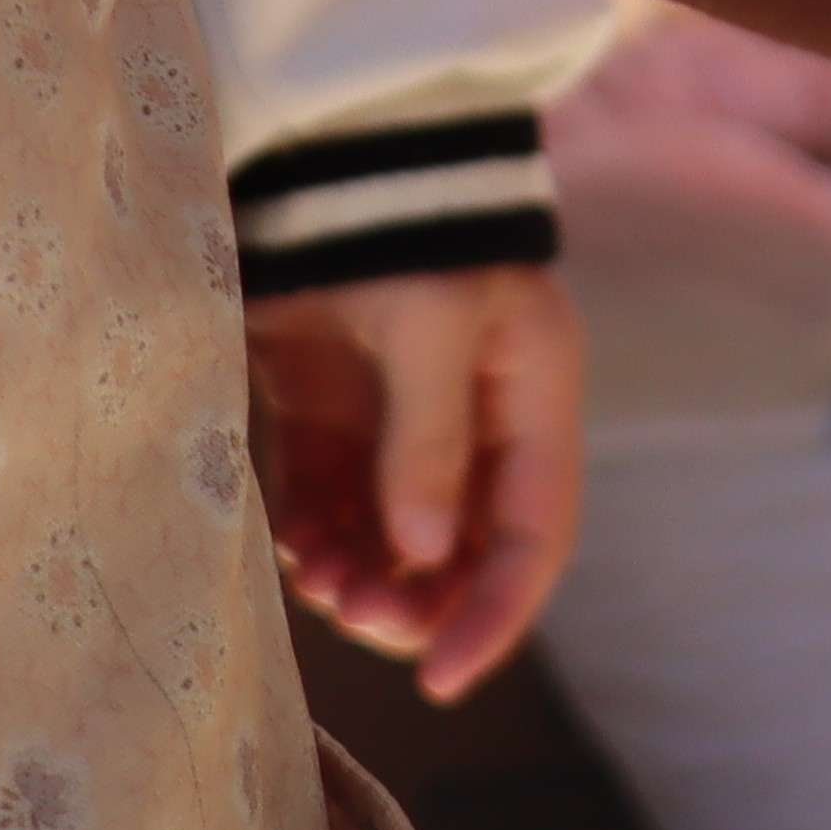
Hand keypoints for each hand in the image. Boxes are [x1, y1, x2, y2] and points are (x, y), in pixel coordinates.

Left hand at [243, 264, 586, 701]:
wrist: (319, 151)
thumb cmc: (399, 226)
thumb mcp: (434, 324)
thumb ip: (428, 442)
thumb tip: (419, 554)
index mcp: (532, 393)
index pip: (534, 531)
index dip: (495, 611)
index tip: (439, 678)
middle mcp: (476, 415)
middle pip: (463, 549)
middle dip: (417, 600)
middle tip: (361, 620)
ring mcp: (399, 413)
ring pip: (390, 537)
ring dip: (362, 579)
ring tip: (319, 590)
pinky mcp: (327, 405)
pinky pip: (327, 502)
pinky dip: (315, 541)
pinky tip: (296, 556)